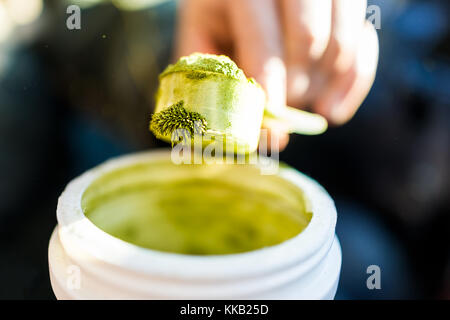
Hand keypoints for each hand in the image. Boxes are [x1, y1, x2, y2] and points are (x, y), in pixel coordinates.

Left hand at [175, 0, 378, 149]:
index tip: (273, 125)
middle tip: (280, 107)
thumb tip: (275, 136)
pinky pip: (365, 44)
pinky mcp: (349, 0)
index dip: (270, 86)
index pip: (265, 38)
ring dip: (323, 86)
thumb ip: (219, 82)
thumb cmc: (218, 19)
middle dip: (296, 86)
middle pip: (310, 38)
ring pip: (342, 42)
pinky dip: (353, 84)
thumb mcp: (201, 42)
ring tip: (301, 104)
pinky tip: (332, 111)